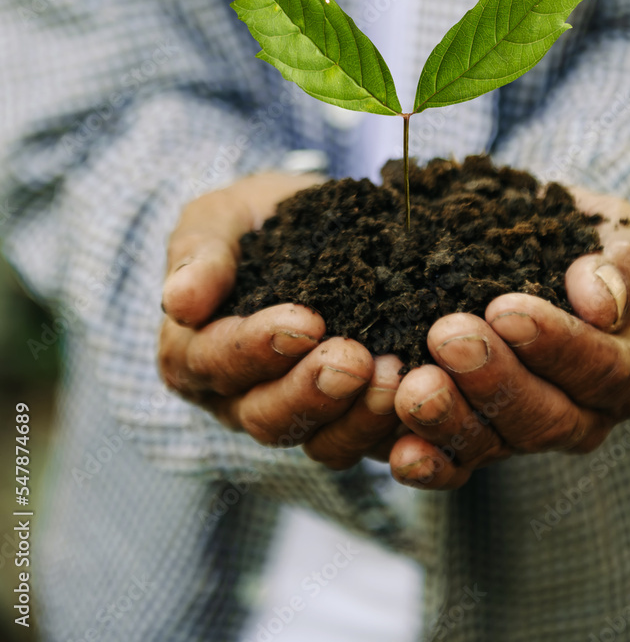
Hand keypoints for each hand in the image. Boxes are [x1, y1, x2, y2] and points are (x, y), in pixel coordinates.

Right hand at [158, 172, 403, 468]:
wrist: (321, 227)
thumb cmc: (259, 221)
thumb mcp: (221, 217)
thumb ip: (199, 252)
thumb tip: (177, 301)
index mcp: (195, 352)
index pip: (215, 361)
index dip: (257, 347)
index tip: (305, 322)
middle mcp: (240, 397)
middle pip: (266, 415)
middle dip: (311, 391)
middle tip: (354, 359)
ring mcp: (298, 415)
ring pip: (320, 441)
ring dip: (358, 415)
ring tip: (395, 378)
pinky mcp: (350, 420)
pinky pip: (369, 442)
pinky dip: (395, 426)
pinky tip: (420, 393)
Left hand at [388, 187, 629, 489]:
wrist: (525, 241)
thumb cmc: (579, 236)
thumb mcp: (612, 230)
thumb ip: (622, 264)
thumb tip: (601, 305)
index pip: (604, 369)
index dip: (557, 345)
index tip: (507, 311)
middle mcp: (587, 415)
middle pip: (547, 417)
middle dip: (495, 379)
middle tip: (448, 337)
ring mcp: (529, 434)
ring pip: (496, 445)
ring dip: (452, 420)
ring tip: (413, 388)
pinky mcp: (478, 446)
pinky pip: (456, 466)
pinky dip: (430, 463)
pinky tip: (401, 453)